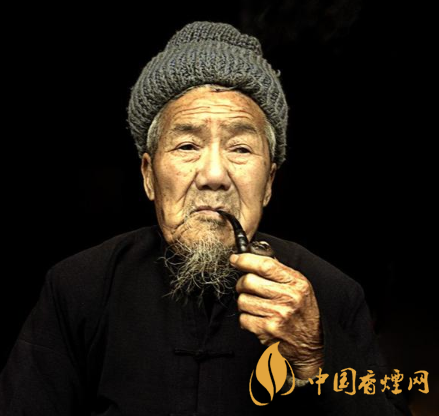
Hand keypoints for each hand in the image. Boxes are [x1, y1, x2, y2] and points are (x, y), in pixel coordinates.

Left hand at [231, 253, 323, 378]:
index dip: (245, 260)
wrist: (311, 344)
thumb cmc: (302, 312)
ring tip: (255, 306)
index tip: (235, 259)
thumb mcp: (299, 287)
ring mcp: (278, 315)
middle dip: (241, 283)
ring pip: (243, 300)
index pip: (266, 265)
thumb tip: (254, 257)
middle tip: (245, 287)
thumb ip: (279, 272)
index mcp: (296, 283)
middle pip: (249, 281)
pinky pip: (243, 318)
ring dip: (244, 302)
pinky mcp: (268, 330)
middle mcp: (288, 297)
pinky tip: (256, 319)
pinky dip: (246, 319)